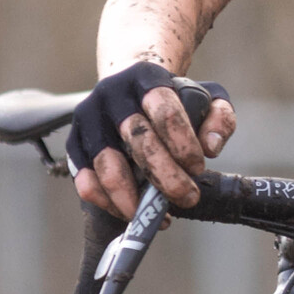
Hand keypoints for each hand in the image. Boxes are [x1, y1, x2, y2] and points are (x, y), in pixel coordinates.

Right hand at [67, 61, 235, 219]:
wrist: (130, 88)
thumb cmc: (173, 99)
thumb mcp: (207, 97)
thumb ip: (219, 118)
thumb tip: (211, 147)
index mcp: (145, 78)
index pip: (164, 111)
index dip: (183, 144)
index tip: (199, 168)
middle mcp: (111, 95)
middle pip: (138, 140)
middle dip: (166, 176)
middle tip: (188, 198)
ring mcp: (88, 120)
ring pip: (107, 166)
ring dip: (135, 198)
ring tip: (161, 216)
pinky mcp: (74, 145)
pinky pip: (85, 181)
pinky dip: (109, 203)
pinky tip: (133, 213)